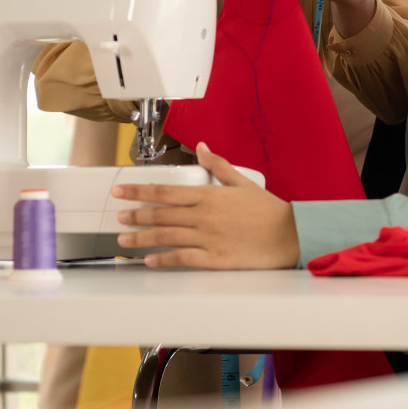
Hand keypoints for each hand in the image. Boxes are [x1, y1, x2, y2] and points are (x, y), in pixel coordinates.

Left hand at [111, 143, 298, 268]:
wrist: (289, 234)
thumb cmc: (268, 210)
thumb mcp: (242, 182)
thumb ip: (218, 165)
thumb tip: (201, 148)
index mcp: (209, 195)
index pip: (165, 192)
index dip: (139, 191)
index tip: (120, 191)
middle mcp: (203, 216)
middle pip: (161, 215)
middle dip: (135, 215)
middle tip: (117, 216)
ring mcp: (207, 238)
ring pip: (166, 237)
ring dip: (142, 238)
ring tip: (124, 240)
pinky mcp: (214, 258)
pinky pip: (182, 259)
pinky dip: (163, 260)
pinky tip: (150, 261)